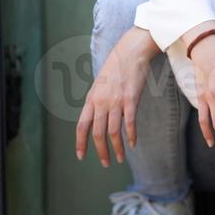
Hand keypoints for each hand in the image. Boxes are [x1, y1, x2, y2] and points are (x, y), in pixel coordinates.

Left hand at [75, 26, 159, 166]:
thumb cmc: (116, 66)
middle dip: (101, 152)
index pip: (82, 126)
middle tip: (105, 163)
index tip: (81, 156)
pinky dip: (131, 136)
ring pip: (113, 132)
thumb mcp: (99, 83)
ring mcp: (116, 101)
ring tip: (120, 158)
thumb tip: (95, 117)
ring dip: (117, 148)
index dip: (80, 143)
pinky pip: (130, 123)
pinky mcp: (131, 99)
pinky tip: (133, 143)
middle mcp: (101, 101)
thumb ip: (97, 100)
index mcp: (91, 98)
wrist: (130, 51)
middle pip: (98, 133)